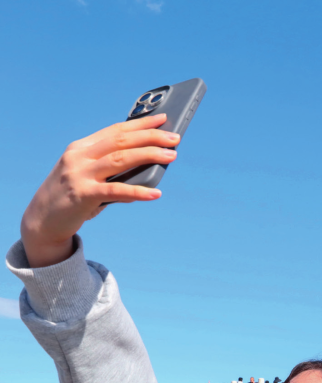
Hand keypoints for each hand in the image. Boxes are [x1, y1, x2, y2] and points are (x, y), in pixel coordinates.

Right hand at [20, 114, 178, 267]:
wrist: (42, 220)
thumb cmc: (72, 196)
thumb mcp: (88, 175)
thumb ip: (111, 168)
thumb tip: (148, 165)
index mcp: (81, 148)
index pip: (115, 131)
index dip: (140, 123)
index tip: (163, 119)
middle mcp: (79, 157)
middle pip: (121, 141)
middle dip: (150, 137)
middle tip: (175, 138)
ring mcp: (80, 174)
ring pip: (120, 159)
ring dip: (149, 155)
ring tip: (171, 156)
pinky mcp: (83, 195)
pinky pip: (116, 191)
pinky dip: (138, 191)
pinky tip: (155, 193)